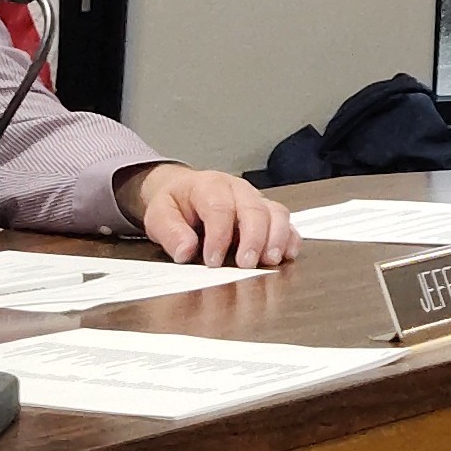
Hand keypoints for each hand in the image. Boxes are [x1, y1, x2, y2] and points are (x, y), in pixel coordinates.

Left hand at [115, 163, 298, 267]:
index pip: (219, 208)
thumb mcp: (159, 215)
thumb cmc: (176, 204)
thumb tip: (185, 250)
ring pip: (276, 212)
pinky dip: (291, 237)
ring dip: (277, 238)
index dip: (219, 236)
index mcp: (209, 186)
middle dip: (254, 238)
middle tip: (246, 264)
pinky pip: (286, 220)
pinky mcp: (267, 211)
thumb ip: (170, 233)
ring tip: (271, 260)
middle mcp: (237, 189)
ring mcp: (256, 199)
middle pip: (254, 209)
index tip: (213, 261)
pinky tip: (288, 254)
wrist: (184, 190)